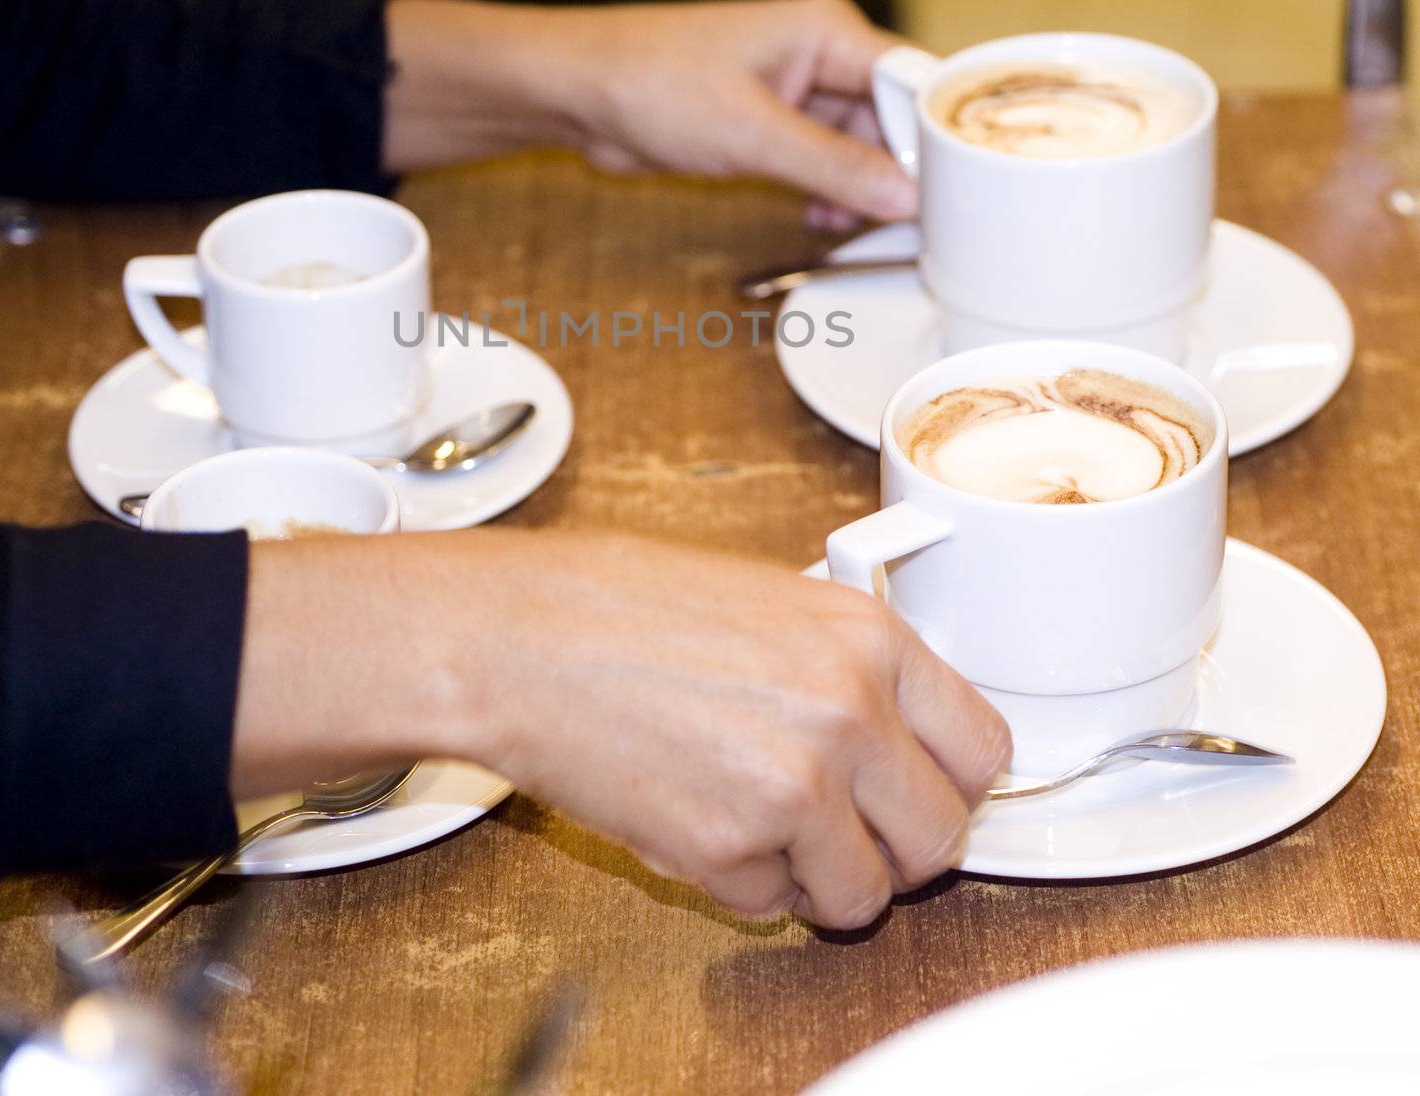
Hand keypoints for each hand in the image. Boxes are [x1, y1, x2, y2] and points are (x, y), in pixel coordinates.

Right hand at [237, 530, 1010, 927]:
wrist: (516, 638)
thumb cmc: (613, 604)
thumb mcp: (766, 597)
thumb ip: (844, 660)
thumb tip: (895, 723)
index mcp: (867, 638)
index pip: (983, 748)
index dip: (951, 780)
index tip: (924, 789)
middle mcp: (850, 713)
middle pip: (943, 838)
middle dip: (895, 844)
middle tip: (844, 823)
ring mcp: (796, 788)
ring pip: (867, 894)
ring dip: (821, 874)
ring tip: (761, 820)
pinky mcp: (731, 850)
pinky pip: (775, 902)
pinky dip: (743, 880)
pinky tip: (699, 815)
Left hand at [551, 0, 923, 229]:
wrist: (577, 91)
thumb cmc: (651, 81)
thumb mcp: (753, 134)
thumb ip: (835, 168)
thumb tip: (907, 197)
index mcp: (830, 34)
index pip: (915, 86)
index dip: (939, 143)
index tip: (956, 198)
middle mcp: (822, 57)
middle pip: (894, 123)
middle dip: (899, 178)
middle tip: (910, 231)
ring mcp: (796, 92)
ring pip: (860, 150)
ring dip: (861, 194)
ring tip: (852, 229)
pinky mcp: (771, 125)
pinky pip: (824, 163)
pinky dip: (829, 195)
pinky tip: (819, 221)